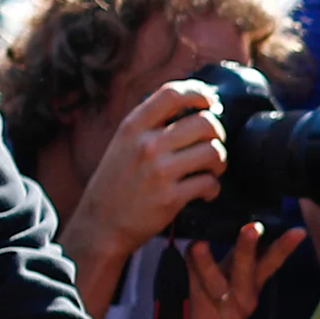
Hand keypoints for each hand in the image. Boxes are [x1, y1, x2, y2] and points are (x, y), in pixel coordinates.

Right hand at [63, 81, 226, 274]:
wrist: (99, 225)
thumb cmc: (115, 183)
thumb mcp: (123, 144)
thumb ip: (150, 125)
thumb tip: (192, 109)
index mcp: (133, 127)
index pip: (172, 94)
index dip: (199, 93)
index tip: (210, 102)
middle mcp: (147, 144)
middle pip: (205, 122)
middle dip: (218, 133)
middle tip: (213, 144)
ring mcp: (159, 171)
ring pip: (213, 152)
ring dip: (220, 161)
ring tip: (211, 169)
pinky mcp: (170, 198)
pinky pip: (209, 183)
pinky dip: (213, 188)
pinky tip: (204, 192)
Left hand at [173, 221, 305, 318]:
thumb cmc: (210, 314)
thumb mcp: (227, 289)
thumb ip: (232, 263)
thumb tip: (231, 226)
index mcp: (252, 288)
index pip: (271, 263)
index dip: (284, 247)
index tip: (298, 232)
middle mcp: (245, 300)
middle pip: (248, 270)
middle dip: (248, 248)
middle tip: (251, 228)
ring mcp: (227, 313)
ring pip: (216, 280)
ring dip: (205, 261)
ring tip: (198, 245)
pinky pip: (195, 289)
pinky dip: (188, 272)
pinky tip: (184, 259)